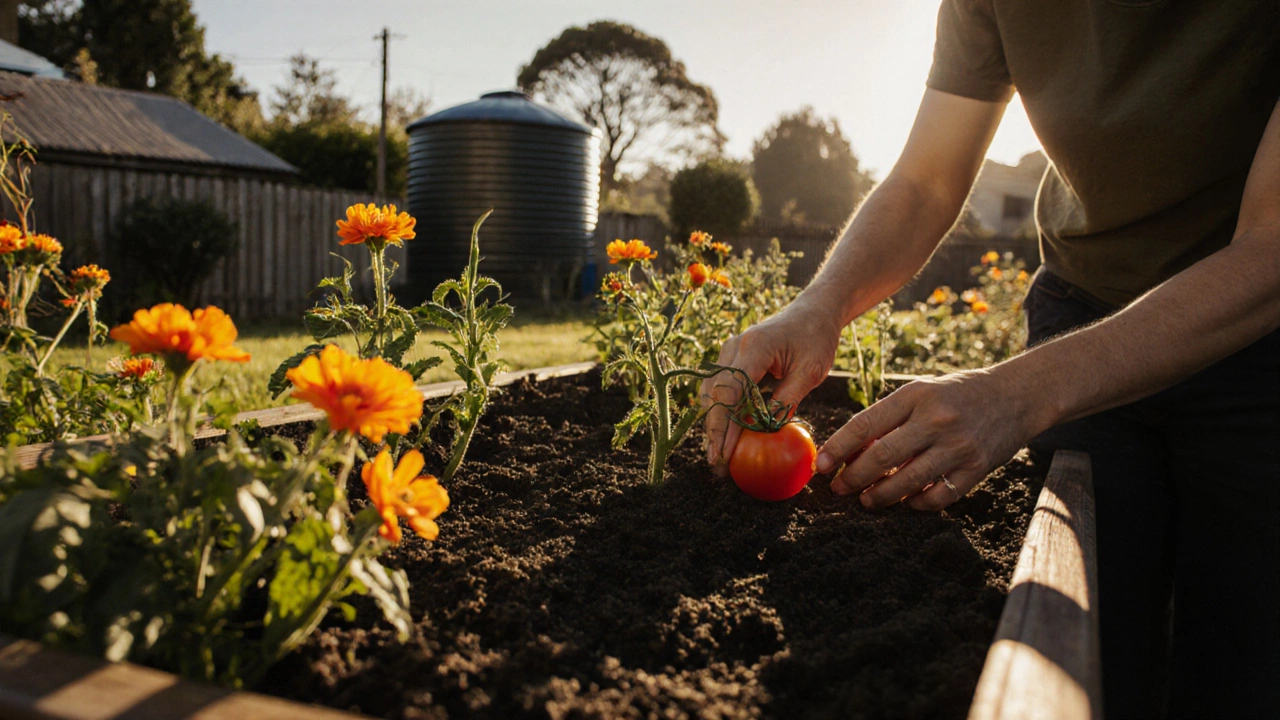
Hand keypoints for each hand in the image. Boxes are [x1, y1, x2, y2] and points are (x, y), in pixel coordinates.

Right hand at [702, 301, 841, 475]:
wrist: (814, 311)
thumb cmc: (816, 339)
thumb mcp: (810, 372)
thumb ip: (786, 401)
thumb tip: (767, 433)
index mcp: (754, 347)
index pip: (730, 392)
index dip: (724, 426)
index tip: (724, 454)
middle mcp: (734, 347)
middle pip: (715, 394)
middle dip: (714, 430)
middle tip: (718, 463)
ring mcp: (729, 350)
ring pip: (712, 392)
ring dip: (715, 422)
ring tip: (720, 452)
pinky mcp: (732, 357)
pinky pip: (720, 387)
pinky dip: (721, 410)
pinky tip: (727, 432)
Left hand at [816, 368, 1046, 509]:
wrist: (1015, 395)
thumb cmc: (957, 394)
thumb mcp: (921, 392)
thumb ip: (890, 418)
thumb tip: (852, 451)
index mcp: (915, 395)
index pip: (866, 424)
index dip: (839, 448)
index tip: (822, 465)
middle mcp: (936, 420)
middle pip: (882, 457)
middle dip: (854, 478)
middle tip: (840, 488)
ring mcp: (958, 446)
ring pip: (908, 482)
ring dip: (881, 496)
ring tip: (867, 499)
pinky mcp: (977, 468)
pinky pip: (939, 496)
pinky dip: (918, 503)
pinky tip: (907, 501)